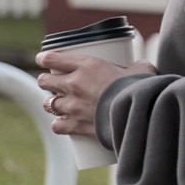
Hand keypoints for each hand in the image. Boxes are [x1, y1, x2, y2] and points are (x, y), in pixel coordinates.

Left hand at [36, 51, 157, 136]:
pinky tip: (63, 123)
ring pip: (48, 104)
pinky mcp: (76, 125)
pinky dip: (60, 124)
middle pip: (44, 81)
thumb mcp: (142, 69)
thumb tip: (143, 66)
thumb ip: (138, 66)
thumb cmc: (140, 88)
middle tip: (54, 83)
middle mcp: (74, 84)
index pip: (51, 58)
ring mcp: (72, 106)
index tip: (42, 59)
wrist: (137, 114)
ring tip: (60, 103)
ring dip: (52, 103)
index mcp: (86, 65)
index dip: (43, 58)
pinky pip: (57, 125)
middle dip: (46, 82)